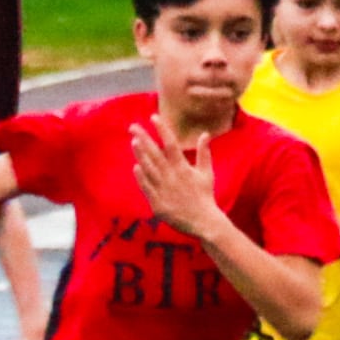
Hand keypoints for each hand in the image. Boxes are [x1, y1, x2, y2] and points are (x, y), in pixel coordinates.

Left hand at [130, 123, 221, 237]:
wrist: (203, 222)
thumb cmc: (205, 196)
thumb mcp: (206, 173)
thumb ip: (204, 153)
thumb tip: (205, 134)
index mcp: (183, 168)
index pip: (171, 144)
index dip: (162, 129)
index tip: (154, 117)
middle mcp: (171, 176)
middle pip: (155, 153)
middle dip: (143, 138)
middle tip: (133, 126)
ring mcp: (163, 189)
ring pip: (148, 168)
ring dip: (140, 154)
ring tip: (133, 141)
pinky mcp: (157, 202)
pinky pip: (146, 186)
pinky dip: (140, 176)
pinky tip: (136, 166)